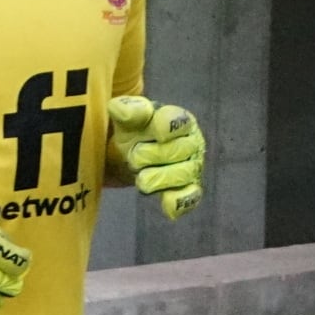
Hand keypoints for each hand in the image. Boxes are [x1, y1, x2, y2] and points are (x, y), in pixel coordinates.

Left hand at [108, 96, 204, 219]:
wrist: (129, 156)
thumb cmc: (133, 133)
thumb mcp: (126, 120)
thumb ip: (126, 111)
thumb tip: (123, 110)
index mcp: (177, 119)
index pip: (178, 121)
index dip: (166, 128)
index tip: (157, 134)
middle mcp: (190, 142)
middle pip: (178, 150)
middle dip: (151, 155)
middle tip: (134, 156)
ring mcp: (191, 166)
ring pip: (182, 174)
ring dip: (157, 177)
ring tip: (141, 178)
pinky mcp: (188, 189)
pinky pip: (190, 196)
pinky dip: (180, 201)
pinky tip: (168, 203)